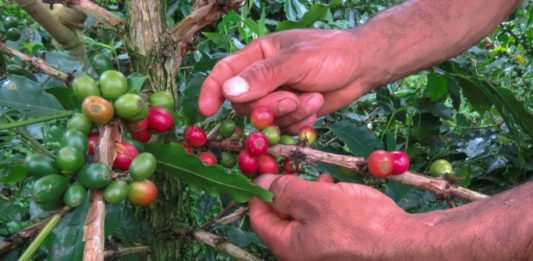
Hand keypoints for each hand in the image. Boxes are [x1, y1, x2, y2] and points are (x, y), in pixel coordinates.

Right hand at [198, 29, 372, 132]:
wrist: (362, 67)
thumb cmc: (331, 54)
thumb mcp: (297, 59)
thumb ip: (265, 76)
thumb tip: (230, 92)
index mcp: (257, 56)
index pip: (224, 72)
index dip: (212, 90)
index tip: (207, 110)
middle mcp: (262, 78)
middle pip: (245, 104)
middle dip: (268, 107)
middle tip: (291, 100)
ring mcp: (276, 97)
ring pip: (265, 120)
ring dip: (288, 115)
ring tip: (311, 99)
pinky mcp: (291, 113)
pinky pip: (283, 128)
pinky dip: (299, 122)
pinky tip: (315, 106)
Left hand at [249, 174, 409, 259]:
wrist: (403, 242)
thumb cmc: (358, 222)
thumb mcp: (316, 199)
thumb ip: (285, 190)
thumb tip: (260, 182)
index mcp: (288, 248)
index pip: (259, 219)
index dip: (259, 192)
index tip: (265, 170)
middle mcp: (300, 254)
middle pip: (280, 218)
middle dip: (286, 191)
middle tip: (294, 169)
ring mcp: (319, 252)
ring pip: (302, 218)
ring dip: (306, 195)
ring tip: (321, 180)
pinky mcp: (337, 247)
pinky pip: (320, 224)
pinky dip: (322, 206)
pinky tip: (335, 191)